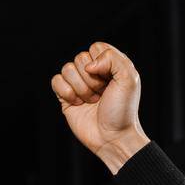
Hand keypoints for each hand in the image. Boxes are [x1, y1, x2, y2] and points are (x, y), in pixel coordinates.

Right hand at [51, 42, 150, 173]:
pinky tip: (77, 104)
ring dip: (80, 88)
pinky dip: (66, 92)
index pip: (96, 47)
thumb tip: (89, 64)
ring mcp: (78, 84)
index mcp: (109, 65)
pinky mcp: (66, 97)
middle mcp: (93, 73)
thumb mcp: (129, 79)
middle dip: (91, 79)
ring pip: (67, 68)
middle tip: (101, 94)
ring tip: (91, 101)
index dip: (100, 62)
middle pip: (79, 57)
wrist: (112, 138)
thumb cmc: (123, 110)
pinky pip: (55, 81)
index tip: (110, 79)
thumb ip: (113, 59)